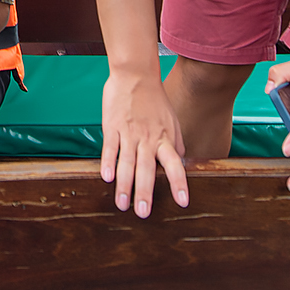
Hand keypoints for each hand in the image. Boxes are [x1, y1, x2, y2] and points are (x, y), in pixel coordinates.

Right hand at [99, 65, 187, 217]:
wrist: (135, 75)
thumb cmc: (155, 100)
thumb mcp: (172, 121)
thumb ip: (176, 144)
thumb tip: (182, 164)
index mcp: (165, 138)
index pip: (175, 165)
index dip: (179, 183)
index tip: (183, 203)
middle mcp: (148, 138)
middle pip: (147, 169)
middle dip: (145, 193)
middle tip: (143, 214)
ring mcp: (129, 133)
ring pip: (127, 163)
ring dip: (124, 185)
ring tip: (122, 205)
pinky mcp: (112, 127)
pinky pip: (110, 148)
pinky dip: (108, 163)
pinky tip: (106, 178)